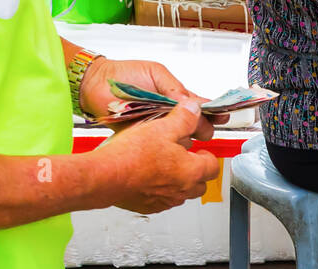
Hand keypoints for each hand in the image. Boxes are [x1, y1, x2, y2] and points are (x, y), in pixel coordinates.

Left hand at [79, 58, 221, 138]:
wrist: (95, 84)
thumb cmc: (123, 74)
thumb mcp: (155, 73)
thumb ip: (175, 87)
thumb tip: (191, 103)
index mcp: (177, 99)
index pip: (201, 109)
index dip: (214, 113)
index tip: (221, 116)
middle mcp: (171, 116)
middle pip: (198, 128)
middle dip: (201, 126)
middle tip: (197, 124)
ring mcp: (159, 129)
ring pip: (183, 140)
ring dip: (184, 136)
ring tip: (179, 130)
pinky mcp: (146, 139)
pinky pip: (161, 146)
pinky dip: (165, 144)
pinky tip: (166, 141)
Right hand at [95, 102, 220, 213]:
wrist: (105, 176)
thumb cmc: (132, 155)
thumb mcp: (161, 128)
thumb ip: (183, 119)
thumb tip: (194, 110)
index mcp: (191, 171)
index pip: (213, 166)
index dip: (206, 155)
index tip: (199, 149)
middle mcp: (183, 190)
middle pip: (200, 183)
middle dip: (195, 170)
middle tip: (182, 156)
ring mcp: (167, 201)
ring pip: (182, 192)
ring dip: (178, 180)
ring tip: (161, 164)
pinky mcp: (150, 206)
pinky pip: (163, 199)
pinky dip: (159, 189)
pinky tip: (146, 176)